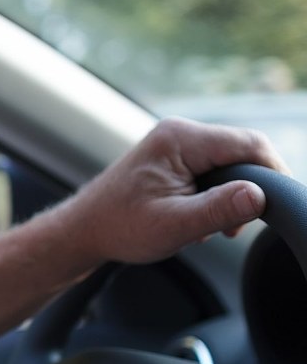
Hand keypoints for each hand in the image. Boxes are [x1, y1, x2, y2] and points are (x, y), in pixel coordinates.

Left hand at [63, 117, 287, 264]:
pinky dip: (216, 196)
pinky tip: (199, 221)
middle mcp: (180, 133)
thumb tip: (260, 195)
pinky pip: (215, 171)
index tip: (278, 206)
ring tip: (210, 228)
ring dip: (231, 196)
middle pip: (244, 152)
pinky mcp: (177, 159)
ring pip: (231, 164)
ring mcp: (177, 144)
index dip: (273, 173)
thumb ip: (218, 209)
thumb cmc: (120, 226)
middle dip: (249, 189)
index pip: (250, 144)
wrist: (85, 229)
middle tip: (234, 227)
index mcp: (180, 139)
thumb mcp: (174, 225)